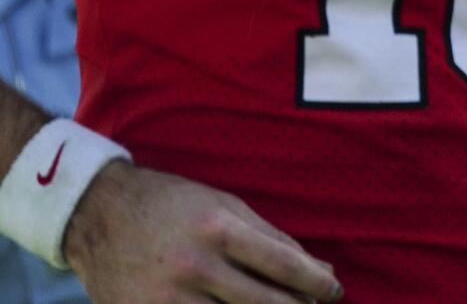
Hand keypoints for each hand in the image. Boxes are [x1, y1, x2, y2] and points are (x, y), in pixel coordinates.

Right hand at [64, 160, 342, 302]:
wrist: (97, 215)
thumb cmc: (173, 205)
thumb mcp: (226, 206)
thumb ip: (272, 239)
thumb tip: (320, 270)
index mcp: (219, 229)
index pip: (284, 264)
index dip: (317, 283)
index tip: (335, 292)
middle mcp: (194, 265)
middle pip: (265, 303)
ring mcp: (167, 298)